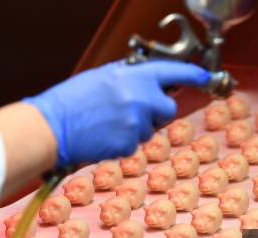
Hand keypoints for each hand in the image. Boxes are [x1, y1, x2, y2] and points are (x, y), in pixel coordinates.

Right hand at [23, 60, 209, 166]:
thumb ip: (129, 77)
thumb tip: (148, 79)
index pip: (172, 73)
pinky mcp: (129, 145)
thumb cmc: (73, 100)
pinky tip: (105, 135)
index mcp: (133, 77)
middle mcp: (140, 99)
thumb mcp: (103, 77)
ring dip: (137, 127)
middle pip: (168, 108)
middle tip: (136, 111)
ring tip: (109, 122)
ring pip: (150, 128)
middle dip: (158, 112)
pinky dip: (124, 141)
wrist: (52, 127)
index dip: (192, 75)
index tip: (205, 77)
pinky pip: (135, 143)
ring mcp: (136, 124)